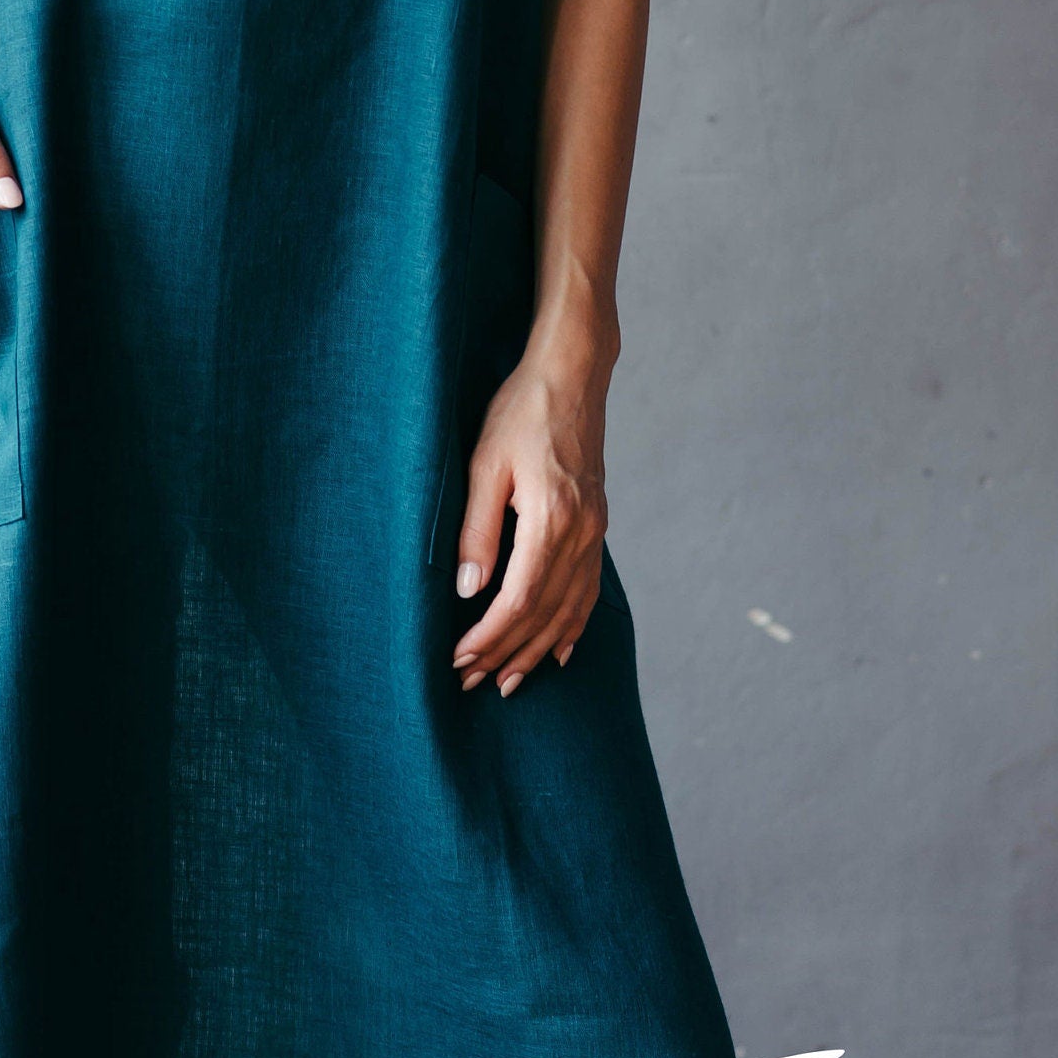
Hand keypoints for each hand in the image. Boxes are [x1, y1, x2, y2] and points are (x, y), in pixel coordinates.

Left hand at [450, 337, 610, 694]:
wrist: (571, 376)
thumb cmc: (521, 412)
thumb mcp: (486, 463)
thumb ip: (476, 529)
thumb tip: (467, 591)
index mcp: (551, 518)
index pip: (519, 598)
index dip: (489, 636)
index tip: (459, 658)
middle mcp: (581, 532)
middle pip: (544, 612)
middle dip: (507, 652)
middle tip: (473, 681)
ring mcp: (594, 531)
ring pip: (569, 608)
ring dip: (538, 649)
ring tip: (510, 679)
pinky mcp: (597, 525)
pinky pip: (589, 589)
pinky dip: (573, 625)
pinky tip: (559, 649)